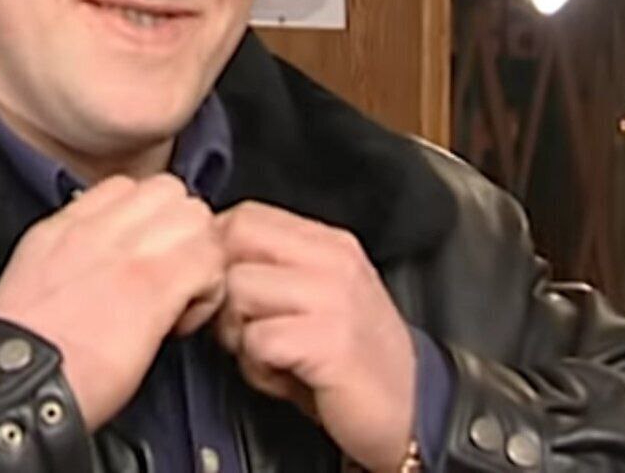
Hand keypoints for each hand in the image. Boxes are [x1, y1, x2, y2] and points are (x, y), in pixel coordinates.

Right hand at [0, 174, 224, 430]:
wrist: (18, 385)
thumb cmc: (25, 350)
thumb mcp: (31, 275)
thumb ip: (68, 250)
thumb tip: (95, 253)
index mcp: (65, 227)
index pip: (127, 186)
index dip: (148, 217)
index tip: (146, 252)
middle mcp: (99, 230)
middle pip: (169, 190)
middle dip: (182, 229)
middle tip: (174, 271)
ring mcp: (130, 253)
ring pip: (197, 218)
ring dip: (200, 256)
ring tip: (182, 295)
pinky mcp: (156, 286)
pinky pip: (209, 264)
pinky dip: (207, 292)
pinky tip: (182, 320)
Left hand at [214, 202, 415, 471]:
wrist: (413, 408)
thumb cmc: (357, 358)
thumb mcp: (322, 293)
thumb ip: (277, 267)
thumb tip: (211, 259)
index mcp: (329, 244)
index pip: (247, 216)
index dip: (218, 252)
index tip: (221, 286)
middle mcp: (332, 261)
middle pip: (235, 243)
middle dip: (223, 289)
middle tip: (242, 324)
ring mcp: (333, 299)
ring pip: (239, 291)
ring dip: (240, 333)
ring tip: (271, 354)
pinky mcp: (328, 342)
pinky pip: (256, 341)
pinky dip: (258, 367)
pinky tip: (284, 374)